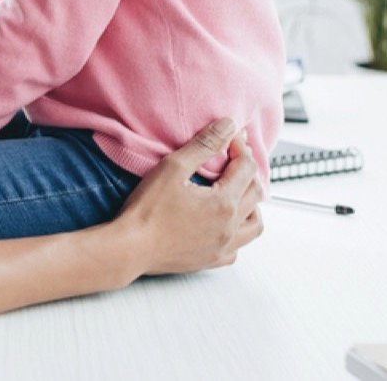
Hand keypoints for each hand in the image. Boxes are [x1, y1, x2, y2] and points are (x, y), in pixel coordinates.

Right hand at [113, 118, 264, 277]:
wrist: (130, 248)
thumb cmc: (147, 211)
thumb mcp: (173, 167)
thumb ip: (204, 145)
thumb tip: (228, 127)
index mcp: (224, 202)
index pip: (247, 168)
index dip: (240, 147)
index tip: (229, 138)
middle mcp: (229, 227)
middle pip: (255, 192)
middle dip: (248, 171)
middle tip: (233, 159)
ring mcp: (222, 246)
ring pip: (254, 224)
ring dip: (252, 204)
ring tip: (237, 192)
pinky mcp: (211, 260)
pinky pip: (238, 248)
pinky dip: (238, 232)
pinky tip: (224, 224)